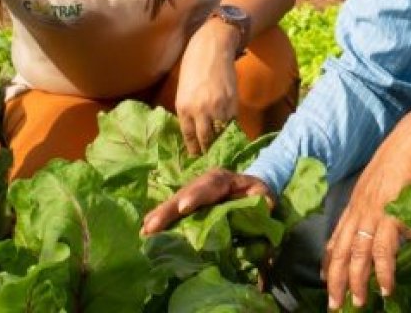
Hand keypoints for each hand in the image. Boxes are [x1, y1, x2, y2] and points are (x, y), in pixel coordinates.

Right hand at [141, 168, 272, 234]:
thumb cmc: (257, 192)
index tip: (184, 208)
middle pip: (183, 194)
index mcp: (222, 178)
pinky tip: (145, 232)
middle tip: (151, 227)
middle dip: (167, 211)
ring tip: (144, 232)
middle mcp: (203, 183)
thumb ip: (264, 199)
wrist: (251, 187)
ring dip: (158, 217)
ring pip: (174, 202)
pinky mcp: (188, 202)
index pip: (208, 186)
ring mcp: (193, 191)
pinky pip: (172, 210)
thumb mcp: (264, 193)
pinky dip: (158, 219)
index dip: (195, 196)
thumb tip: (265, 207)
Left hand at [175, 20, 240, 155]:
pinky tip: (231, 131)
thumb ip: (189, 110)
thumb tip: (195, 128)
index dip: (194, 149)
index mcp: (183, 107)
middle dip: (207, 149)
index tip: (197, 155)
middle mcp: (200, 110)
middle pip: (205, 139)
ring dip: (221, 141)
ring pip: (221, 133)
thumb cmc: (193, 65)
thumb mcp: (184, 90)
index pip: (189, 136)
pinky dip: (231, 128)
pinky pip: (232, 121)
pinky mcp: (232, 101)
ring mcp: (218, 107)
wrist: (212, 47)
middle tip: (210, 155)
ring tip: (222, 146)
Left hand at [324, 106, 410, 309]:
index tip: (325, 278)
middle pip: (341, 250)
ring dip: (356, 282)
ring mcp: (374, 212)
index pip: (337, 235)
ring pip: (358, 254)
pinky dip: (383, 272)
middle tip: (334, 304)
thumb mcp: (387, 183)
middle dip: (335, 279)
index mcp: (358, 200)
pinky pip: (384, 251)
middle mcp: (360, 208)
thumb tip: (395, 228)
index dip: (330, 259)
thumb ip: (385, 205)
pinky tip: (385, 288)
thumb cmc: (408, 156)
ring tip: (358, 302)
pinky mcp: (392, 214)